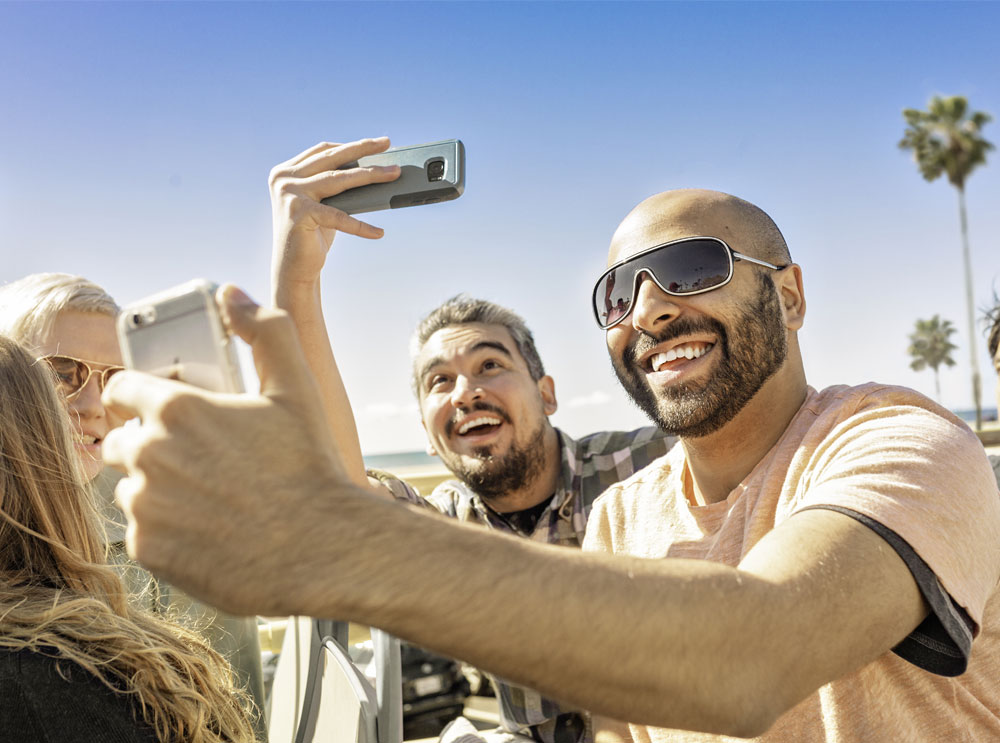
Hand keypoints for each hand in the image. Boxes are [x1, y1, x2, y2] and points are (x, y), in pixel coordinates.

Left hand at [101, 285, 363, 614]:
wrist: (319, 548)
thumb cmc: (310, 467)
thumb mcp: (298, 387)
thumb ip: (266, 330)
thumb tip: (232, 295)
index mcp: (177, 409)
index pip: (121, 388)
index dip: (136, 394)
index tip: (151, 404)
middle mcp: (149, 454)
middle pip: (120, 441)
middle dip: (147, 444)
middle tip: (193, 457)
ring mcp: (146, 504)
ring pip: (131, 488)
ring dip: (156, 488)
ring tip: (207, 496)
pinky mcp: (149, 549)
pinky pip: (143, 531)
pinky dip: (167, 529)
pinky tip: (208, 529)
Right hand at [269, 138, 400, 288]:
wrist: (293, 268)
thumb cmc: (313, 234)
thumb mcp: (325, 203)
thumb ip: (336, 185)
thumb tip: (375, 171)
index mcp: (286, 171)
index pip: (323, 151)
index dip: (351, 145)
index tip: (376, 142)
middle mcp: (284, 179)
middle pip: (332, 159)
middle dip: (364, 150)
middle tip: (388, 143)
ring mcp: (290, 195)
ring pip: (339, 180)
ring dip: (370, 175)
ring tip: (394, 174)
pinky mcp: (299, 214)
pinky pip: (340, 216)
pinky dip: (361, 226)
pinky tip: (379, 232)